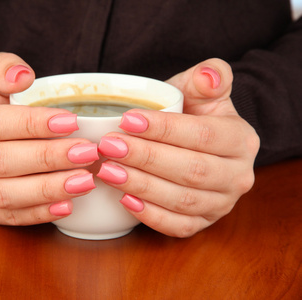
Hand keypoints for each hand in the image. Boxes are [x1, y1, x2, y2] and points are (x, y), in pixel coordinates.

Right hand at [0, 53, 98, 225]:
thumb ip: (2, 68)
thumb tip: (21, 76)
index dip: (32, 124)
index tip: (72, 122)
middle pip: (0, 161)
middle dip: (47, 158)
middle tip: (87, 152)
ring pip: (5, 195)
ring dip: (48, 190)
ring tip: (85, 181)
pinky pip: (9, 217)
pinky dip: (39, 214)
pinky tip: (68, 206)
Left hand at [96, 58, 259, 236]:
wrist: (196, 144)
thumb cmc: (192, 115)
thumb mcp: (199, 91)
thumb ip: (208, 77)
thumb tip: (209, 74)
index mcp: (241, 140)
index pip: (203, 135)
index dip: (164, 129)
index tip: (126, 120)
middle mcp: (238, 176)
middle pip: (191, 170)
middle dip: (146, 158)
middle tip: (108, 146)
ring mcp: (222, 204)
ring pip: (183, 200)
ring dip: (142, 186)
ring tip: (108, 170)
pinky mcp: (203, 223)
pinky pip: (179, 227)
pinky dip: (151, 216)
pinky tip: (124, 200)